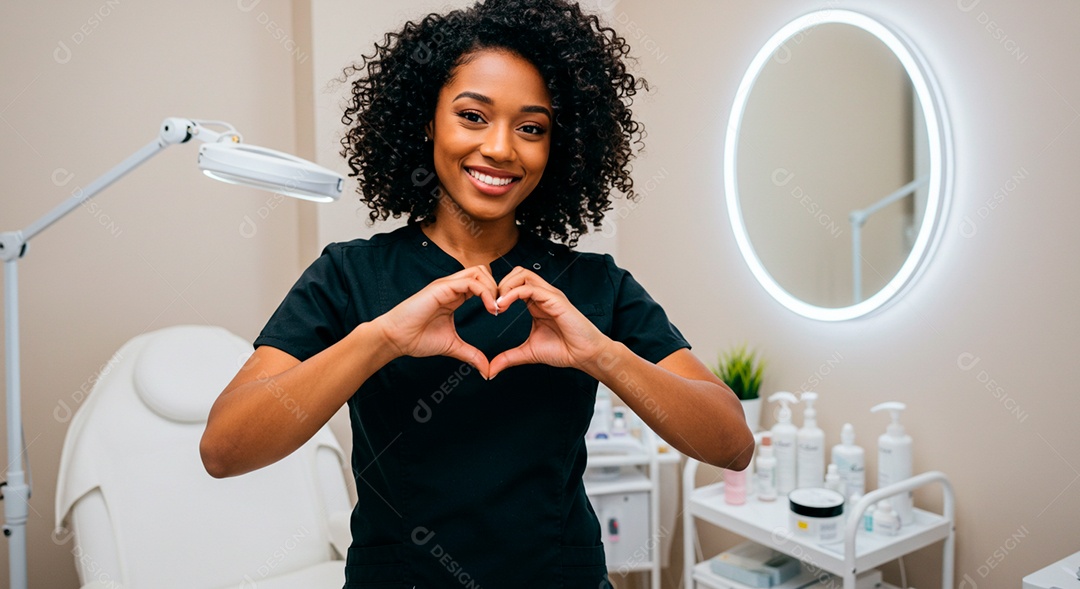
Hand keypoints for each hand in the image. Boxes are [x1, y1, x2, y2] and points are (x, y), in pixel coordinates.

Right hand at [371, 265, 498, 374]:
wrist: (395, 339)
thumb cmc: (416, 339)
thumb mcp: (452, 347)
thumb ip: (471, 354)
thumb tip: (486, 369)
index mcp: (455, 296)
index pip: (482, 283)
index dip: (495, 295)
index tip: (500, 313)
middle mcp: (452, 287)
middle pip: (484, 272)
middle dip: (498, 287)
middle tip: (501, 308)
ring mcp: (446, 285)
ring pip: (479, 271)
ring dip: (493, 288)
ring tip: (496, 308)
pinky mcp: (441, 288)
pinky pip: (470, 282)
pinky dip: (485, 292)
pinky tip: (489, 308)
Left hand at [488, 267, 610, 378]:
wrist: (584, 355)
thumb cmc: (564, 350)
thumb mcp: (528, 353)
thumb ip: (508, 358)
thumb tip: (491, 369)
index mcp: (537, 303)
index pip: (515, 284)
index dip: (499, 292)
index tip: (491, 310)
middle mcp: (543, 295)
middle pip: (517, 273)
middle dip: (500, 284)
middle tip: (492, 304)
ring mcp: (549, 295)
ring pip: (523, 274)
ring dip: (505, 285)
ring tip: (498, 304)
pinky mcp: (555, 299)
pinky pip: (530, 288)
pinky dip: (513, 293)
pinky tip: (504, 305)